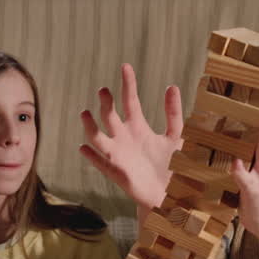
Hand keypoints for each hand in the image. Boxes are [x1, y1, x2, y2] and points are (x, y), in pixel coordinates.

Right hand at [79, 63, 182, 210]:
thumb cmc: (172, 164)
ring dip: (90, 126)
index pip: (130, 101)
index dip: (128, 84)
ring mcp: (119, 155)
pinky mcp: (117, 173)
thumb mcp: (175, 136)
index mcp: (138, 127)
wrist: (169, 193)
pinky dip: (92, 156)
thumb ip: (173, 113)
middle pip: (110, 116)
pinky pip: (101, 164)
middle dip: (106, 103)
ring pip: (98, 137)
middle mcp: (124, 138)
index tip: (125, 66)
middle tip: (104, 91)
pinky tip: (83, 148)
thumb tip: (171, 86)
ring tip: (85, 114)